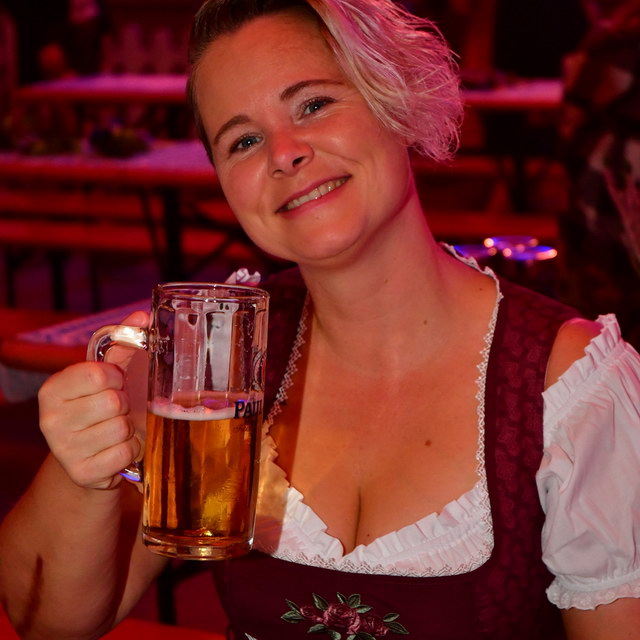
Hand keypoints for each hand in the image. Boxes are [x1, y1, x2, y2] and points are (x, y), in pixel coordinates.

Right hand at [38, 311, 148, 489]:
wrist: (94, 457)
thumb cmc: (103, 407)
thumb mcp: (109, 375)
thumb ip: (123, 343)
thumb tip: (143, 316)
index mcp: (53, 390)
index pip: (97, 373)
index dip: (116, 377)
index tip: (113, 383)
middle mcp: (50, 420)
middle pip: (112, 401)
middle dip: (124, 405)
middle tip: (116, 411)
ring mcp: (64, 450)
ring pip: (120, 427)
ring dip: (128, 429)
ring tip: (117, 430)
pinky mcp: (82, 473)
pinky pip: (124, 453)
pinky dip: (130, 450)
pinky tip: (117, 448)